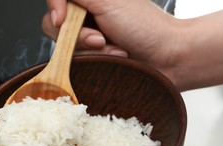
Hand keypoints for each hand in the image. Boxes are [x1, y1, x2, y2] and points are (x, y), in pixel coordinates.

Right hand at [42, 0, 222, 90]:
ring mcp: (89, 37)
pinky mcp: (93, 57)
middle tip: (101, 39)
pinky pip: (78, 61)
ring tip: (115, 51)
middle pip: (56, 24)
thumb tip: (56, 1)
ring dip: (91, 51)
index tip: (61, 20)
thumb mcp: (108, 1)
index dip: (55, 8)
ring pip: (66, 46)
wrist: (167, 57)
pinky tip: (116, 58)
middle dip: (78, 35)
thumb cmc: (145, 27)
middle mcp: (88, 15)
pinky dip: (97, 60)